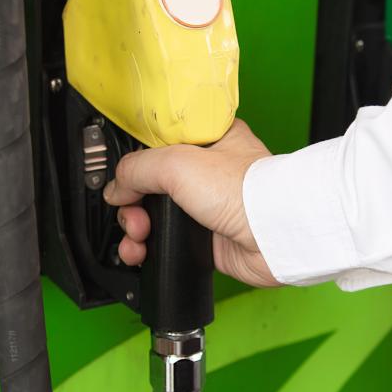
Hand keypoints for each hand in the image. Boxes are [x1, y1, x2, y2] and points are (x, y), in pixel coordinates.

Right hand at [103, 119, 281, 286]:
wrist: (274, 236)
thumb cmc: (247, 191)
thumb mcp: (178, 162)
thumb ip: (138, 168)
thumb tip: (116, 187)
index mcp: (207, 140)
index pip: (158, 144)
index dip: (137, 162)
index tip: (123, 177)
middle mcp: (207, 173)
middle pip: (151, 184)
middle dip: (132, 202)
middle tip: (132, 213)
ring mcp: (206, 207)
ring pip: (155, 215)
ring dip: (136, 227)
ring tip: (137, 236)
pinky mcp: (206, 239)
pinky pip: (166, 242)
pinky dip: (149, 248)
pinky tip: (141, 252)